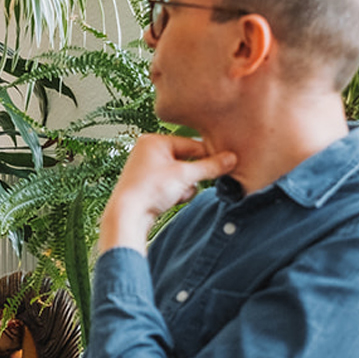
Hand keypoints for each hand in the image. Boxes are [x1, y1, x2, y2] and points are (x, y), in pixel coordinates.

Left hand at [98, 135, 238, 253]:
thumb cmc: (149, 190)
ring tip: (176, 194)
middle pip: (186, 160)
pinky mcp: (148, 185)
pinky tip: (171, 200)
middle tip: (192, 183)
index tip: (226, 163)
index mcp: (154, 140)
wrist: (127, 216)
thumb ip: (210, 167)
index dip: (208, 156)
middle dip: (192, 176)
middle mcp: (148, 151)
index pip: (191, 144)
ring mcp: (147, 169)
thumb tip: (231, 159)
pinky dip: (176, 193)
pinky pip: (172, 185)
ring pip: (181, 175)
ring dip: (185, 186)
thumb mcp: (185, 176)